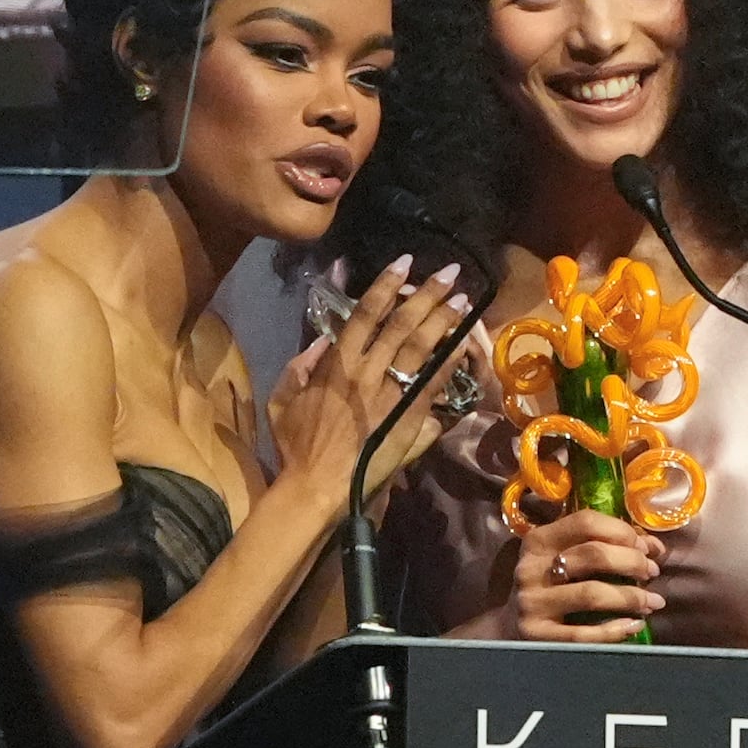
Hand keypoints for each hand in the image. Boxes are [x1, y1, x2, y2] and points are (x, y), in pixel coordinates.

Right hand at [270, 255, 475, 514]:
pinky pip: (434, 382)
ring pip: (420, 347)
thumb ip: (300, 366)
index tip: (404, 262)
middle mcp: (365, 371)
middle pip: (401, 324)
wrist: (317, 485)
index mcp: (334, 364)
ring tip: (463, 299)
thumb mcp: (282, 399)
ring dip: (444, 320)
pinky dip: (450, 361)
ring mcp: (389, 393)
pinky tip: (465, 343)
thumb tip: (322, 341)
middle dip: (427, 294)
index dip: (385, 285)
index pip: (364, 314)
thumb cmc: (296, 445)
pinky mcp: (408, 416)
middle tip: (450, 272)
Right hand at [511, 509, 667, 642]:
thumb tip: (652, 546)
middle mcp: (532, 568)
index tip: (646, 547)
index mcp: (539, 540)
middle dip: (633, 562)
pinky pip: (583, 633)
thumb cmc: (548, 586)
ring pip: (592, 593)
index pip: (586, 522)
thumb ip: (602, 545)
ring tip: (653, 601)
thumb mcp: (564, 557)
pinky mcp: (536, 635)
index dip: (623, 531)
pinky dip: (615, 630)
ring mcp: (532, 602)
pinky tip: (634, 625)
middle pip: (594, 555)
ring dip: (631, 597)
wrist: (507, 628)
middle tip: (652, 572)